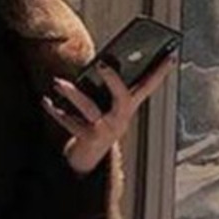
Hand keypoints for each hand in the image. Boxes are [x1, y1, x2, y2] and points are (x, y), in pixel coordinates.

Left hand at [41, 54, 176, 174]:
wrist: (87, 163)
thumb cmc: (97, 126)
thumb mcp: (107, 108)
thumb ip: (108, 89)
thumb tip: (104, 64)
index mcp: (127, 109)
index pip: (148, 88)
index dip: (160, 73)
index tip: (171, 55)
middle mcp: (119, 120)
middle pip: (123, 98)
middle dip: (114, 80)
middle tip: (101, 63)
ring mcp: (104, 131)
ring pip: (90, 110)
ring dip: (73, 94)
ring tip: (58, 83)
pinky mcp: (88, 140)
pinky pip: (70, 124)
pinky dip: (56, 112)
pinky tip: (46, 102)